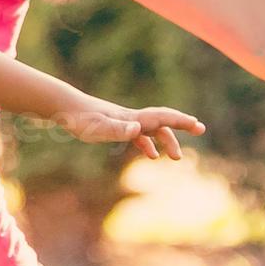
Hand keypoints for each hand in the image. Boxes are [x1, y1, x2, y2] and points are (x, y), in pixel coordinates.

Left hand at [53, 98, 205, 159]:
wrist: (64, 108)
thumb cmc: (79, 118)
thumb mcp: (97, 127)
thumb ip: (118, 129)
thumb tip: (138, 130)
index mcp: (131, 119)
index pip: (161, 118)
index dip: (181, 121)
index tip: (198, 126)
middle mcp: (131, 118)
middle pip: (162, 122)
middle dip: (181, 126)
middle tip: (200, 130)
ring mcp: (125, 122)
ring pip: (152, 130)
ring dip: (166, 141)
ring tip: (176, 157)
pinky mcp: (116, 128)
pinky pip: (139, 137)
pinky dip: (148, 145)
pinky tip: (152, 156)